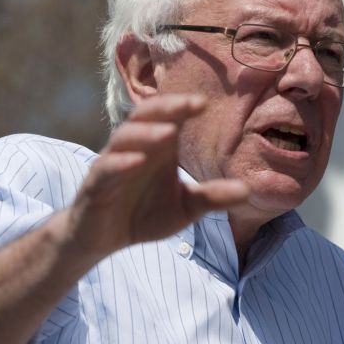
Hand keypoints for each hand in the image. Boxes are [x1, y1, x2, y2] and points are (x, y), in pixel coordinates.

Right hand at [64, 93, 248, 258]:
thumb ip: (212, 197)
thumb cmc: (142, 215)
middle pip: (145, 116)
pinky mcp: (95, 186)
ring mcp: (111, 164)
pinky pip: (106, 168)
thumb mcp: (185, 208)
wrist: (102, 240)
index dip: (183, 106)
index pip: (169, 117)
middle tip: (191, 104)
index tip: (205, 103)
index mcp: (156, 148)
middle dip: (167, 107)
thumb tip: (248, 190)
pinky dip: (120, 163)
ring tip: (168, 132)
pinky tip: (137, 161)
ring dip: (146, 133)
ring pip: (124, 138)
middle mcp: (133, 148)